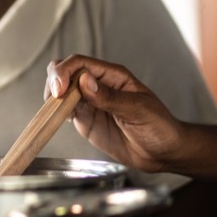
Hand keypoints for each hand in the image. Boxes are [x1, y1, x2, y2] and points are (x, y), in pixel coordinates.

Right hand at [46, 54, 184, 172]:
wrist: (163, 153)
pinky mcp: (85, 120)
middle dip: (54, 79)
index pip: (80, 63)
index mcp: (112, 75)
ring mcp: (89, 103)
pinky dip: (56, 112)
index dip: (65, 71)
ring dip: (52, 96)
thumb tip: (84, 81)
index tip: (60, 88)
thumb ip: (110, 97)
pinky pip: (64, 110)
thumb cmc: (159, 126)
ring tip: (54, 109)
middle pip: (65, 71)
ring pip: (61, 90)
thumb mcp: (138, 110)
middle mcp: (97, 86)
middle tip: (55, 98)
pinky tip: (58, 118)